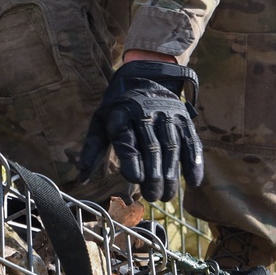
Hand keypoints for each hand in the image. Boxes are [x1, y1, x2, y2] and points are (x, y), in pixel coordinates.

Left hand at [77, 61, 203, 203]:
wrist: (145, 78)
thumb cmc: (119, 109)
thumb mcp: (101, 121)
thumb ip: (92, 149)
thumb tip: (81, 179)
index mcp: (121, 114)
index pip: (126, 139)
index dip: (131, 159)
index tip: (135, 180)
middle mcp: (146, 113)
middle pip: (152, 147)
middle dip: (153, 175)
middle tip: (152, 197)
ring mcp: (168, 115)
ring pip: (172, 146)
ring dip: (171, 174)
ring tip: (166, 196)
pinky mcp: (184, 119)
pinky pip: (191, 141)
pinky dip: (194, 162)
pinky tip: (193, 182)